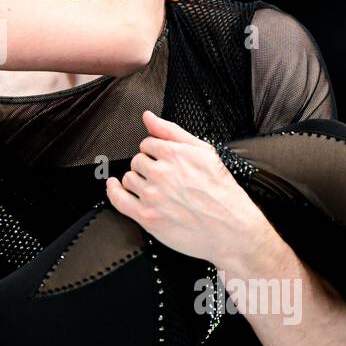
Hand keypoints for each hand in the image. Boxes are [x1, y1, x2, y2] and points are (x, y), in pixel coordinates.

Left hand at [105, 109, 269, 261]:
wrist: (232, 229)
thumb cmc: (222, 192)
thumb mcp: (204, 152)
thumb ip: (172, 132)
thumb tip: (147, 117)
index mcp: (175, 154)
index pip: (147, 144)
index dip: (154, 152)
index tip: (161, 160)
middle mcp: (161, 173)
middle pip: (137, 161)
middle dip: (146, 167)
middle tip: (163, 178)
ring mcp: (152, 196)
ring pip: (128, 179)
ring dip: (136, 181)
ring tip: (154, 189)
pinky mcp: (147, 217)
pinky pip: (118, 199)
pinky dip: (113, 191)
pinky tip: (114, 187)